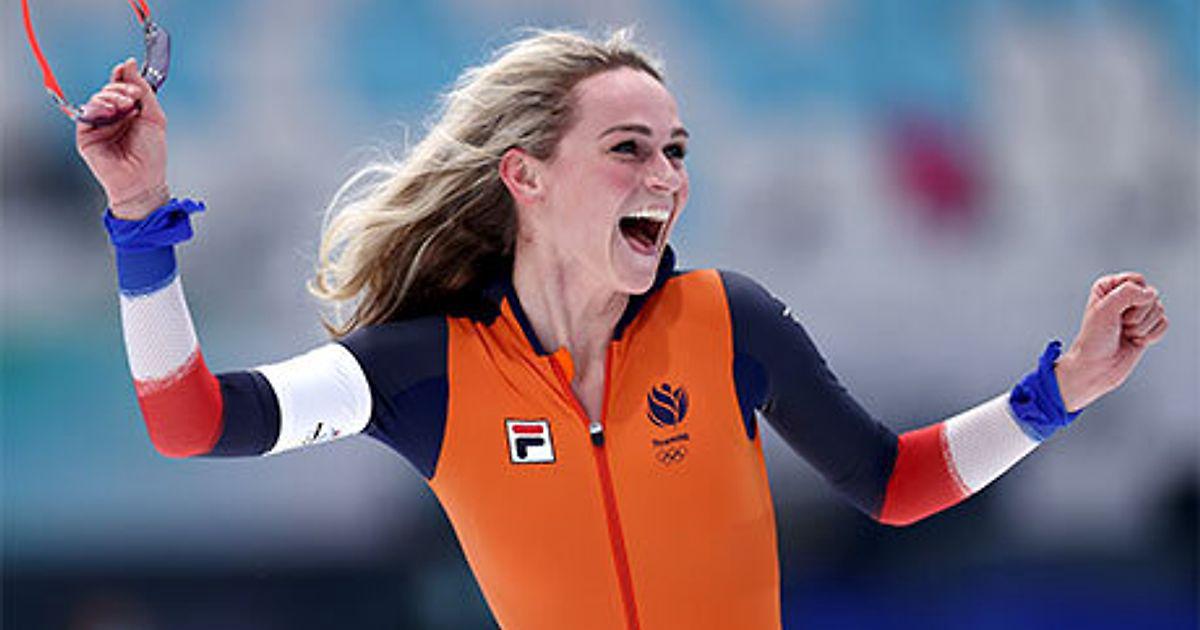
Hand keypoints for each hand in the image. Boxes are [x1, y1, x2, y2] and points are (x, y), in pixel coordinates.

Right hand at [75, 58, 168, 219]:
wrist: (143, 180)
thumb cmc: (151, 154)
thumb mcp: (154, 117)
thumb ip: (144, 91)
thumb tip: (129, 64)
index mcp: (130, 112)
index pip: (122, 86)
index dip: (123, 76)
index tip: (127, 67)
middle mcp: (113, 116)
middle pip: (110, 90)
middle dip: (121, 87)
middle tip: (133, 96)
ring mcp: (99, 125)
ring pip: (98, 98)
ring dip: (111, 96)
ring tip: (125, 106)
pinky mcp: (86, 134)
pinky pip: (86, 112)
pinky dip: (98, 106)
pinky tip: (111, 110)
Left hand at [1055, 272, 1167, 411]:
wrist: (1097, 367)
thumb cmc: (1094, 339)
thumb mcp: (1105, 309)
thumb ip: (1127, 293)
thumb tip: (1150, 293)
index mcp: (1109, 287)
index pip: (1137, 279)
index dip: (1132, 296)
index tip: (1116, 310)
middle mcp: (1124, 297)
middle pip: (1151, 294)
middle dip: (1138, 314)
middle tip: (1121, 325)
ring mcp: (1137, 313)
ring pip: (1159, 309)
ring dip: (1143, 326)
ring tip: (1126, 334)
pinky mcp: (1147, 328)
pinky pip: (1164, 323)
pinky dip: (1152, 334)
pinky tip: (1136, 341)